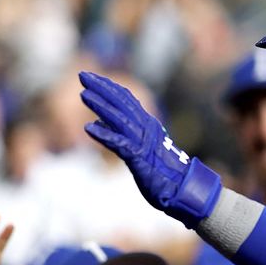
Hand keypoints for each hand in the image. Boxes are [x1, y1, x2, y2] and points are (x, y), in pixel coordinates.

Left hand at [79, 71, 221, 225]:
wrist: (183, 189)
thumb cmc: (162, 172)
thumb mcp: (141, 148)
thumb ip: (122, 133)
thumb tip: (98, 122)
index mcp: (148, 124)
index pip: (127, 99)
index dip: (109, 86)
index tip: (92, 77)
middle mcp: (147, 128)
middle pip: (122, 102)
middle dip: (102, 87)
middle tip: (82, 75)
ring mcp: (144, 142)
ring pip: (120, 119)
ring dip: (101, 105)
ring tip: (84, 95)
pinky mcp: (140, 158)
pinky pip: (120, 144)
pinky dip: (104, 135)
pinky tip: (89, 129)